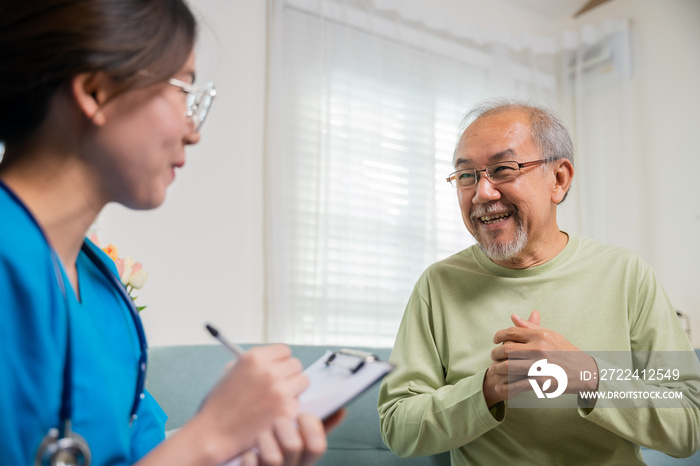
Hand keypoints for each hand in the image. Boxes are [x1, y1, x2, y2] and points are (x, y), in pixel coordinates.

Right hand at [195, 344, 309, 460]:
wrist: (215, 433)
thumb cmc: (219, 405)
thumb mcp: (231, 372)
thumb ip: (253, 363)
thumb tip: (272, 359)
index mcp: (254, 358)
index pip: (284, 350)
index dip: (281, 360)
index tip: (278, 367)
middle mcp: (268, 371)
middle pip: (296, 364)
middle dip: (288, 374)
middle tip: (278, 385)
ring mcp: (279, 390)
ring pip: (303, 381)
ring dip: (293, 389)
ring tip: (278, 399)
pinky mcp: (286, 410)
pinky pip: (298, 403)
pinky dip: (289, 408)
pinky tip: (274, 414)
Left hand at [240, 410, 345, 465]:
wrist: (235, 461)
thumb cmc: (274, 454)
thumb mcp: (299, 442)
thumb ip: (317, 428)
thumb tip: (340, 410)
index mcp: (304, 460)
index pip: (317, 445)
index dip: (310, 426)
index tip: (301, 414)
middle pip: (294, 446)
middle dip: (283, 427)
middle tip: (276, 419)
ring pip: (272, 457)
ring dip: (263, 439)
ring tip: (259, 433)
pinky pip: (249, 462)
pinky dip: (247, 453)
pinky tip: (247, 449)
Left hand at [483, 312, 596, 406]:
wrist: (585, 372)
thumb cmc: (566, 351)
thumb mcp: (550, 334)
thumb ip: (530, 326)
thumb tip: (513, 316)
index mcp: (540, 335)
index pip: (512, 332)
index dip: (499, 335)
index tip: (495, 340)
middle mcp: (539, 349)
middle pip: (506, 349)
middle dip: (495, 353)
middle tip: (493, 356)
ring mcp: (540, 366)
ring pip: (508, 367)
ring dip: (496, 369)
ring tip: (493, 369)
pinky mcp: (542, 381)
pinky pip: (518, 385)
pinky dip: (506, 387)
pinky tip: (499, 387)